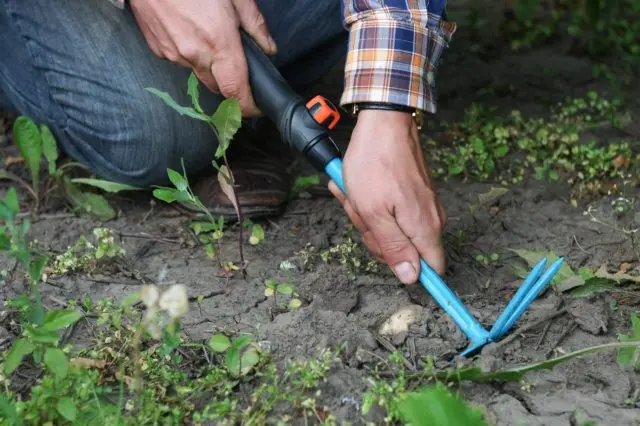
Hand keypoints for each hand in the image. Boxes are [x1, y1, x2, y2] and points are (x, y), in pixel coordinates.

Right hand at [130, 0, 276, 115]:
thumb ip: (255, 24)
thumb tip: (269, 49)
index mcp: (219, 42)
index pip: (236, 91)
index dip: (248, 107)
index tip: (257, 109)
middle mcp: (195, 54)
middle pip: (219, 88)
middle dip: (232, 84)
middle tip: (238, 66)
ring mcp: (173, 54)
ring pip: (200, 74)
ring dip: (211, 67)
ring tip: (212, 39)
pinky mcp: (158, 50)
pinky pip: (181, 62)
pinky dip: (191, 55)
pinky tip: (191, 32)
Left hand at [329, 110, 446, 283]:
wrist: (384, 123)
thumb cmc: (375, 164)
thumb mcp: (374, 212)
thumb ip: (393, 247)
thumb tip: (411, 278)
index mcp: (424, 228)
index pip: (432, 269)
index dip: (406, 269)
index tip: (383, 249)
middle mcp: (430, 219)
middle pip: (404, 250)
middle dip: (374, 235)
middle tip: (360, 211)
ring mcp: (422, 205)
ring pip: (392, 228)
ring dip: (367, 215)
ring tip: (355, 194)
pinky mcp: (414, 193)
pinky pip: (390, 210)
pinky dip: (371, 202)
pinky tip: (358, 187)